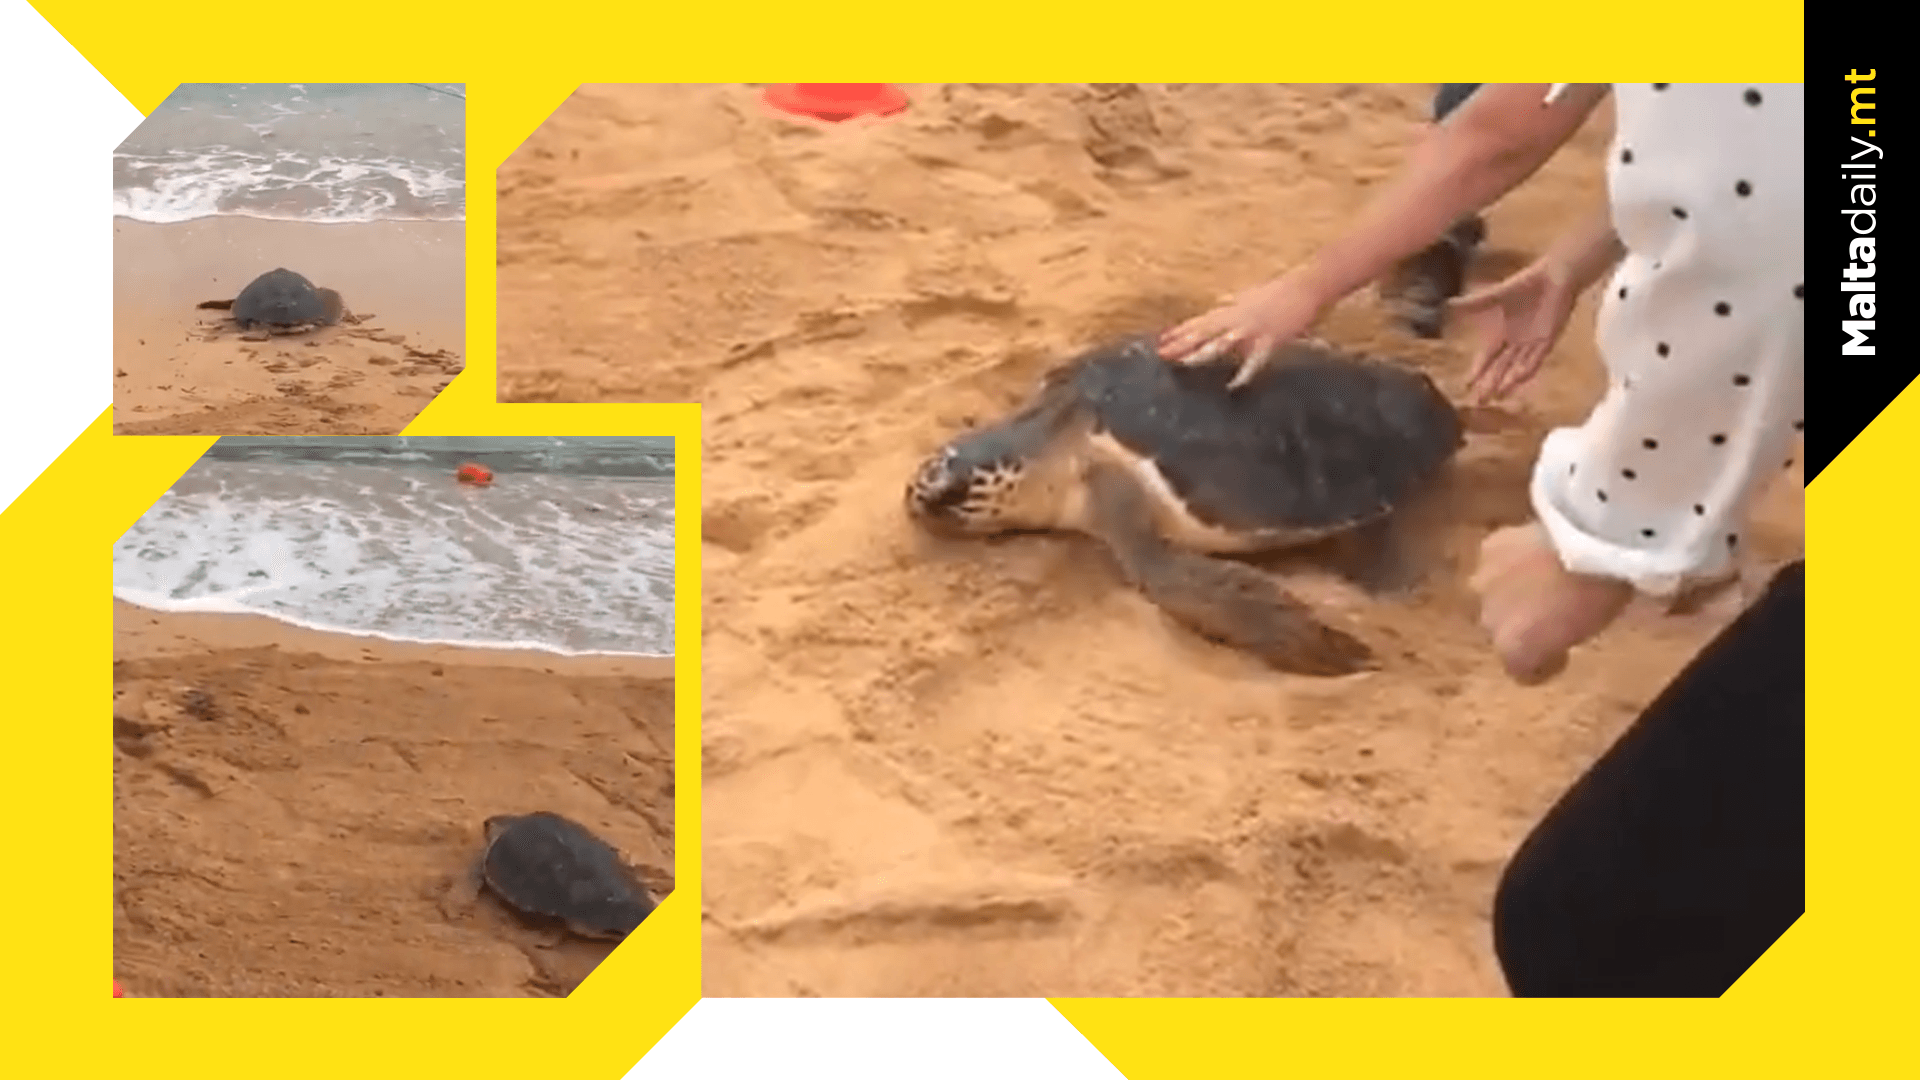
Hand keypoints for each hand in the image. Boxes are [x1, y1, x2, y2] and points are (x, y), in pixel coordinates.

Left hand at [1156, 270, 1333, 389]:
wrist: (1306, 286)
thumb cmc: (1280, 291)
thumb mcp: (1250, 295)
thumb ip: (1233, 302)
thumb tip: (1221, 303)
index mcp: (1232, 310)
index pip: (1200, 321)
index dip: (1180, 331)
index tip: (1161, 340)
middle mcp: (1236, 318)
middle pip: (1204, 332)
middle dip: (1182, 343)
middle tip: (1161, 353)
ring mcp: (1251, 329)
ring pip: (1221, 343)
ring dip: (1202, 353)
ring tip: (1184, 362)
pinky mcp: (1269, 340)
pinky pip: (1254, 360)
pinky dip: (1243, 373)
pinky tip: (1233, 385)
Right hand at [1450, 256, 1579, 404]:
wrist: (1555, 277)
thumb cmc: (1526, 283)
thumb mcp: (1496, 295)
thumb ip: (1474, 303)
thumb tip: (1448, 304)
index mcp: (1501, 333)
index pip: (1487, 357)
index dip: (1477, 371)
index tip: (1466, 385)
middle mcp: (1515, 342)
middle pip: (1500, 367)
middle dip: (1489, 384)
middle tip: (1479, 401)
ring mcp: (1532, 342)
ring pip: (1517, 367)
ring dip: (1508, 381)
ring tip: (1497, 395)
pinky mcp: (1548, 339)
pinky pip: (1536, 357)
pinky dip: (1527, 368)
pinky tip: (1518, 379)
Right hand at [1469, 522, 1632, 684]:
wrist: (1591, 535)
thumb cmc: (1600, 593)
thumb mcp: (1588, 627)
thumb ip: (1561, 636)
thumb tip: (1557, 631)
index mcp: (1514, 648)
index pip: (1521, 671)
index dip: (1545, 662)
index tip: (1564, 652)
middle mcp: (1489, 620)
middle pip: (1501, 631)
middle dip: (1522, 624)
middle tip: (1554, 611)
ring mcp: (1485, 582)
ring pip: (1494, 597)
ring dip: (1512, 593)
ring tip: (1543, 579)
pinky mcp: (1489, 548)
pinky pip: (1497, 564)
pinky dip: (1511, 562)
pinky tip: (1534, 553)